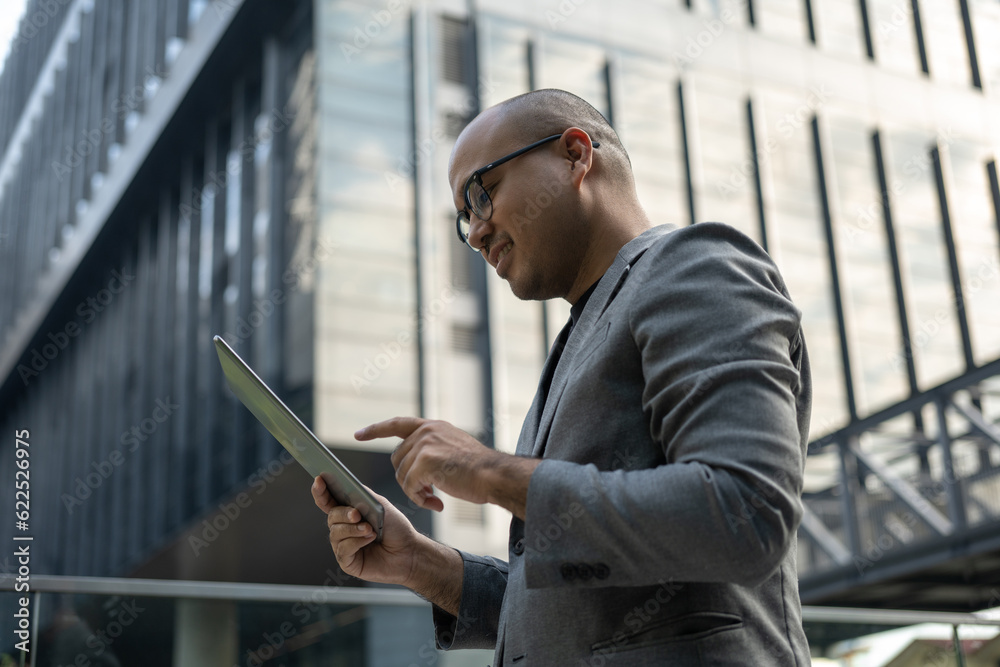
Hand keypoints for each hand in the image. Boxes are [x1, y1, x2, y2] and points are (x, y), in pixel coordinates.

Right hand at [311, 476, 421, 586]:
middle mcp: (344, 528)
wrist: (409, 551)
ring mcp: (344, 546)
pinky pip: (342, 549)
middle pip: (331, 516)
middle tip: (357, 514)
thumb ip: (362, 494)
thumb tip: (345, 485)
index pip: (328, 501)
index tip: (319, 480)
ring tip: (370, 530)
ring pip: (336, 533)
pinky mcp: (347, 562)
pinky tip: (369, 540)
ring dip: (353, 530)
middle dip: (343, 514)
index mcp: (349, 512)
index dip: (320, 491)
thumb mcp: (379, 505)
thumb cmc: (396, 528)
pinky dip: (356, 543)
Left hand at [356, 417, 500, 511]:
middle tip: (426, 494)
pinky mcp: (425, 461)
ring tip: (433, 499)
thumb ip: (434, 448)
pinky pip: (409, 486)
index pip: (398, 423)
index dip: (376, 429)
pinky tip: (435, 503)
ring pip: (402, 475)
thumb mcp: (454, 448)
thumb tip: (416, 463)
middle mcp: (427, 431)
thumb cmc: (480, 470)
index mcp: (433, 426)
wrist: (494, 475)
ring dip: (415, 492)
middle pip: (397, 459)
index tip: (359, 434)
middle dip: (407, 479)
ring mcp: (425, 444)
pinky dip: (419, 499)